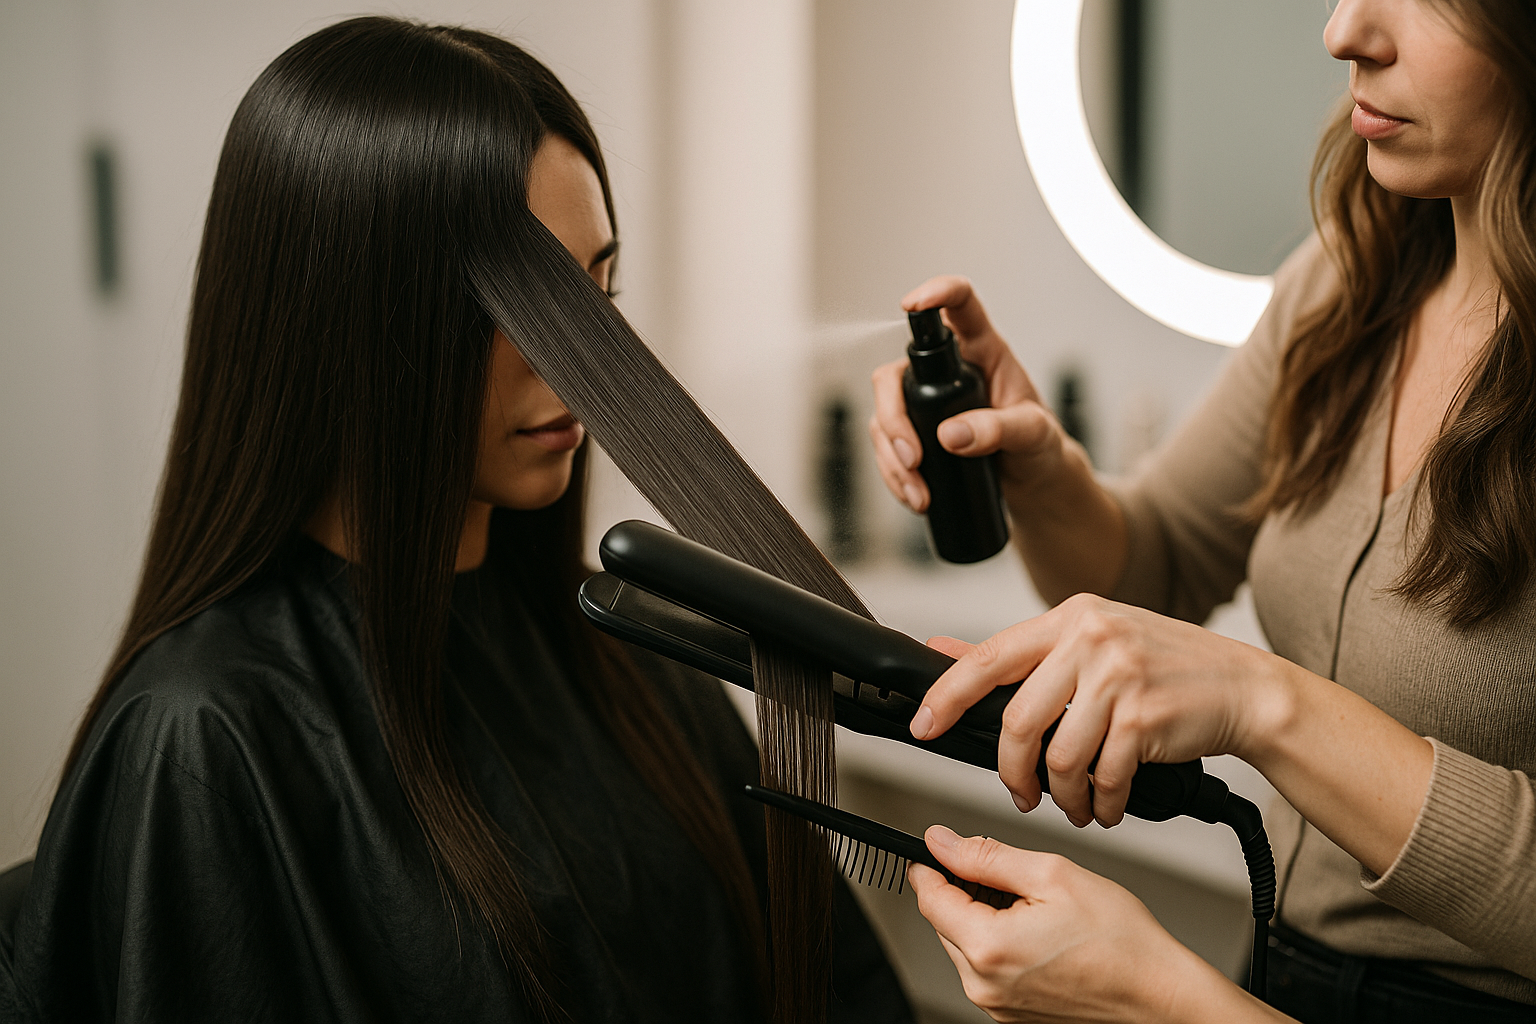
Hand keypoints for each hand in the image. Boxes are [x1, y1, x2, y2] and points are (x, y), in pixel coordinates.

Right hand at [869, 276, 1065, 512]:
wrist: (1035, 483)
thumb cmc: (1042, 448)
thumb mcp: (1034, 436)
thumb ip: (1000, 430)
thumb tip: (951, 435)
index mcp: (984, 351)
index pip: (960, 306)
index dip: (936, 294)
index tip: (913, 303)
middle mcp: (949, 371)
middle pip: (895, 375)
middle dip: (893, 420)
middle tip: (913, 459)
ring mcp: (927, 403)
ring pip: (883, 417)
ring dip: (891, 458)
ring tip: (918, 493)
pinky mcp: (915, 433)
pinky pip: (886, 448)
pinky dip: (893, 475)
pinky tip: (913, 495)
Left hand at [909, 826, 1258, 1023]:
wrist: (1161, 996)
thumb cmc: (1121, 942)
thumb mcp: (1052, 874)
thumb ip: (987, 856)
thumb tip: (942, 842)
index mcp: (988, 949)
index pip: (929, 897)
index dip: (931, 865)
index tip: (937, 848)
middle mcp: (984, 986)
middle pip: (945, 922)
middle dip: (965, 890)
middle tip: (1007, 874)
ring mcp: (998, 1007)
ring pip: (966, 945)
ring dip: (984, 918)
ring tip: (1033, 906)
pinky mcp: (1013, 1015)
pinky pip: (989, 969)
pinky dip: (1002, 945)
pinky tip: (1038, 933)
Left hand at [911, 595, 1286, 826]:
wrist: (1244, 685)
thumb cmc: (1163, 665)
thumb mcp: (1090, 641)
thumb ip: (1022, 654)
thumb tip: (944, 652)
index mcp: (1069, 617)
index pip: (989, 658)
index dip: (947, 696)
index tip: (924, 725)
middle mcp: (1091, 638)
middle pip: (1018, 720)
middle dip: (1011, 771)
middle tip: (1020, 793)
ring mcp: (1119, 676)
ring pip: (1059, 757)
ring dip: (1061, 796)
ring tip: (1072, 805)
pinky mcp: (1145, 717)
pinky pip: (1102, 777)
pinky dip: (1100, 803)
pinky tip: (1106, 805)